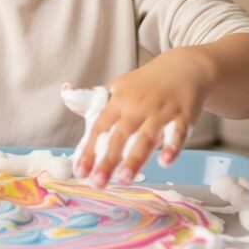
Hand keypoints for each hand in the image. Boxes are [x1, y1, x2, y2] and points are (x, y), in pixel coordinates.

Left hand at [63, 50, 209, 187]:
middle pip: (120, 135)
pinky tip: (165, 162)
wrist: (183, 67)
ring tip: (124, 179)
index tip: (80, 171)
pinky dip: (172, 147)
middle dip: (108, 160)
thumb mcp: (118, 87)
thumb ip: (93, 100)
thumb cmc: (146, 84)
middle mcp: (138, 106)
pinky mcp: (183, 116)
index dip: (89, 149)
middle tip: (98, 182)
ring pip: (146, 137)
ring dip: (135, 159)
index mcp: (119, 100)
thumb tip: (65, 94)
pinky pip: (178, 133)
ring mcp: (161, 111)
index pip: (100, 127)